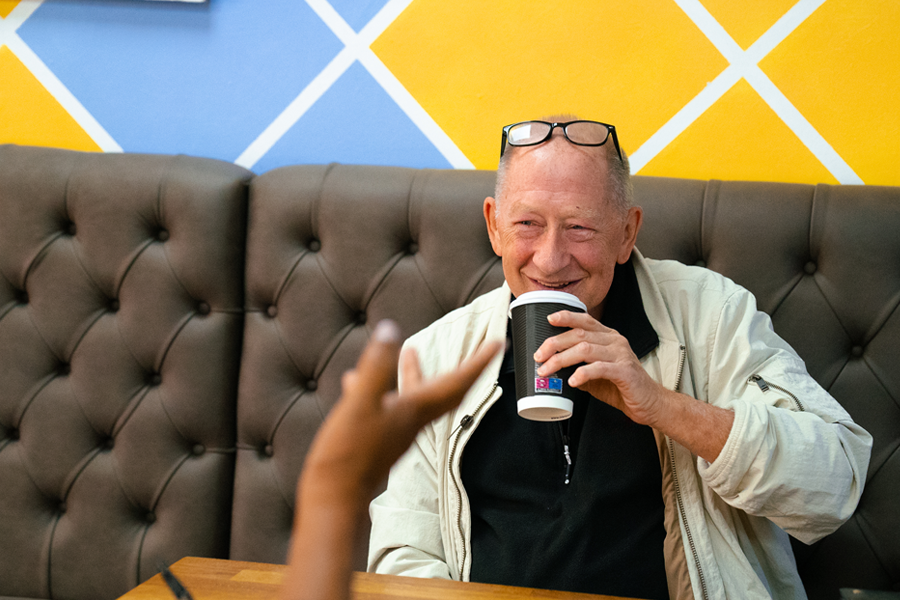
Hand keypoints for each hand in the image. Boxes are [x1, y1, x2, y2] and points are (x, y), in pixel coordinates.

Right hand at [302, 320, 502, 499]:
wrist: (334, 497)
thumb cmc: (348, 455)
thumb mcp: (360, 403)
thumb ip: (376, 368)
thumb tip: (390, 331)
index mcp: (414, 410)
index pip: (456, 382)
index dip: (478, 361)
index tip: (498, 343)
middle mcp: (411, 420)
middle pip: (443, 390)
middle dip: (457, 366)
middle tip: (473, 348)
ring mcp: (395, 431)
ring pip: (413, 395)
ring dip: (414, 373)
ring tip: (407, 351)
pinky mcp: (378, 439)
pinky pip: (388, 406)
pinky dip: (380, 389)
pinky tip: (355, 380)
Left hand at [533, 310, 733, 462]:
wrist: (650, 404)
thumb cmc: (622, 387)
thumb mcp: (596, 373)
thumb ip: (578, 365)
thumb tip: (551, 365)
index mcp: (608, 337)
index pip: (585, 320)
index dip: (566, 317)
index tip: (548, 320)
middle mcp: (615, 341)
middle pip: (579, 334)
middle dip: (554, 344)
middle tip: (538, 357)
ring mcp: (621, 355)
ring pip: (585, 349)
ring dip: (561, 359)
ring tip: (547, 370)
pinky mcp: (625, 372)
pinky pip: (599, 368)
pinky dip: (582, 373)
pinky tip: (571, 381)